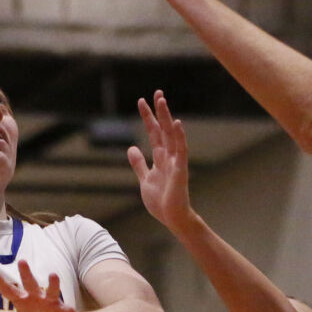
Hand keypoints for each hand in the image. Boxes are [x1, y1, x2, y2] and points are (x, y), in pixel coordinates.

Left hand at [0, 262, 82, 311]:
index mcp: (22, 302)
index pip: (8, 290)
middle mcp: (36, 299)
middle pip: (30, 284)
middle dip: (26, 274)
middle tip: (22, 261)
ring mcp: (51, 304)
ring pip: (51, 291)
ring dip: (52, 284)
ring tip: (52, 275)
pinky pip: (66, 311)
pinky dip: (68, 310)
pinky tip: (71, 311)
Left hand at [127, 90, 193, 234]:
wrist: (172, 219)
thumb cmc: (161, 202)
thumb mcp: (145, 179)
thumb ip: (139, 164)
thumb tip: (131, 148)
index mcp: (160, 158)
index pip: (153, 133)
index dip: (148, 117)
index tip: (142, 101)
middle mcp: (168, 157)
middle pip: (163, 129)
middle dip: (159, 111)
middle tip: (157, 92)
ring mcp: (175, 162)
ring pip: (171, 135)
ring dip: (166, 118)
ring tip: (162, 101)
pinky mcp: (180, 170)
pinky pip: (180, 151)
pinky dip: (179, 137)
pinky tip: (176, 124)